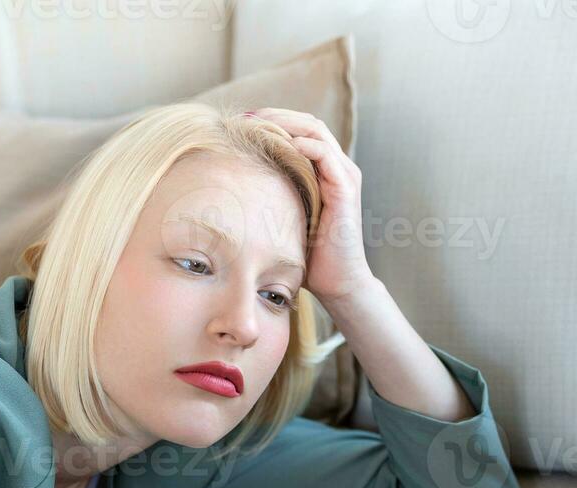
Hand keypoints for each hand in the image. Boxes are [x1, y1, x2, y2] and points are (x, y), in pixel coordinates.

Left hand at [244, 106, 375, 306]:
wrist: (337, 283)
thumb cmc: (308, 256)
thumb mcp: (283, 219)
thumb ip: (269, 199)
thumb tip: (230, 191)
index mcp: (324, 171)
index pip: (300, 130)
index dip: (272, 120)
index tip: (241, 124)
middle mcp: (337, 168)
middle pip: (307, 123)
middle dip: (275, 115)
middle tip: (244, 118)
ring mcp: (344, 176)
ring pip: (316, 131)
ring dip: (285, 123)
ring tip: (257, 124)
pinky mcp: (346, 189)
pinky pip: (325, 154)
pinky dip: (303, 145)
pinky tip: (280, 147)